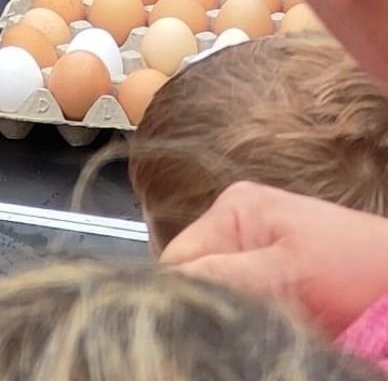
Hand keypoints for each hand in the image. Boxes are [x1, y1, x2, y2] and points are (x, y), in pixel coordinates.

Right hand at [161, 181, 387, 335]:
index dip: (182, 290)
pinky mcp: (268, 276)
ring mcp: (253, 250)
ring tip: (260, 322)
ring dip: (232, 311)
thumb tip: (172, 283)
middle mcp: (237, 224)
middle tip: (237, 321)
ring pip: (216, 289)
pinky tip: (266, 324)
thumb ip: (226, 274)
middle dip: (212, 300)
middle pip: (195, 273)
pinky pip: (239, 299)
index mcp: (234, 208)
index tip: (197, 317)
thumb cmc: (361, 266)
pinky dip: (249, 316)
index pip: (178, 256)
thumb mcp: (288, 270)